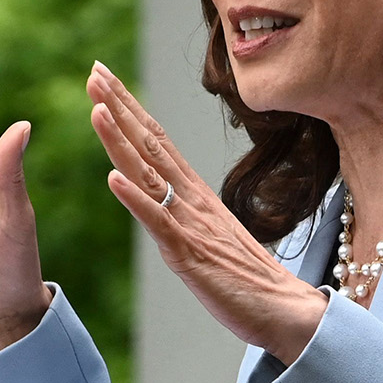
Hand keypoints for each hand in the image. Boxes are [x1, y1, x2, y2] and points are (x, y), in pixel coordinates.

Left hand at [85, 64, 327, 362]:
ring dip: (121, 141)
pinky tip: (112, 177)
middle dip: (120, 107)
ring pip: (149, 175)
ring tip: (96, 109)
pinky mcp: (191, 255)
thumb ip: (188, 216)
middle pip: (150, 146)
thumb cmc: (251, 280)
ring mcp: (191, 225)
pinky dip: (134, 199)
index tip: (106, 79)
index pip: (158, 142)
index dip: (130, 109)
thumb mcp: (212, 238)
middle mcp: (192, 201)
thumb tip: (166, 200)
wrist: (288, 310)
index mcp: (196, 196)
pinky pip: (158, 222)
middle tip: (95, 71)